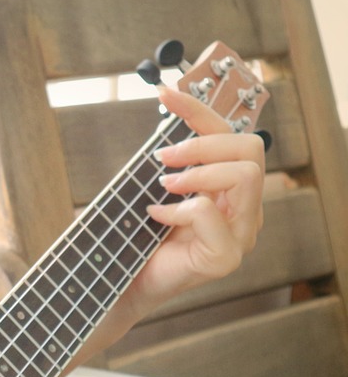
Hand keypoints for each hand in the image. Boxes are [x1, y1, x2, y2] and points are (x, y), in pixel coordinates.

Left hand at [122, 85, 265, 315]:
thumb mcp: (158, 187)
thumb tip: (169, 111)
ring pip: (245, 175)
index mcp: (231, 189)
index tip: (166, 93)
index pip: (232, 136)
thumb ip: (174, 159)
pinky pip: (210, 214)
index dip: (200, 109)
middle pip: (251, 149)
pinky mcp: (225, 258)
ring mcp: (241, 235)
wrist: (125, 283)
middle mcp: (244, 209)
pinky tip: (156, 215)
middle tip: (164, 158)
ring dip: (199, 172)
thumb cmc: (141, 237)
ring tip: (164, 184)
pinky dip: (178, 209)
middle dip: (204, 143)